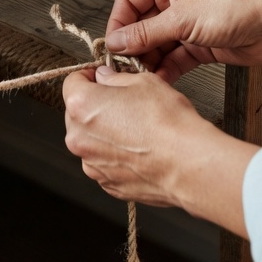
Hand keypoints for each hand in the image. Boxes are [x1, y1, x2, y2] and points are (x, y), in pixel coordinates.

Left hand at [62, 65, 255, 235]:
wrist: (189, 164)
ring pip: (91, 140)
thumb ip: (115, 78)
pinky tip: (140, 149)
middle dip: (96, 105)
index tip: (103, 77)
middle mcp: (79, 138)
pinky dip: (116, 155)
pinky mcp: (108, 185)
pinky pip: (105, 163)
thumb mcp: (142, 81)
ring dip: (105, 132)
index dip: (90, 76)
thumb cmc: (167, 121)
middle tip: (123, 102)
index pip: (72, 82)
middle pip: (78, 113)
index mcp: (81, 105)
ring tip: (136, 128)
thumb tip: (106, 78)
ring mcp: (92, 165)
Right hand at [104, 0, 261, 81]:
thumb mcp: (182, 19)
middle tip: (123, 69)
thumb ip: (146, 33)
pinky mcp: (201, 44)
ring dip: (149, 61)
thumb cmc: (234, 5)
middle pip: (141, 25)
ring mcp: (188, 23)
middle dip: (133, 47)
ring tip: (140, 79)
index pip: (129, 1)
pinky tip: (158, 82)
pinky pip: (175, 58)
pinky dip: (166, 69)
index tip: (111, 49)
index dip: (118, 25)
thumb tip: (116, 43)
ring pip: (157, 44)